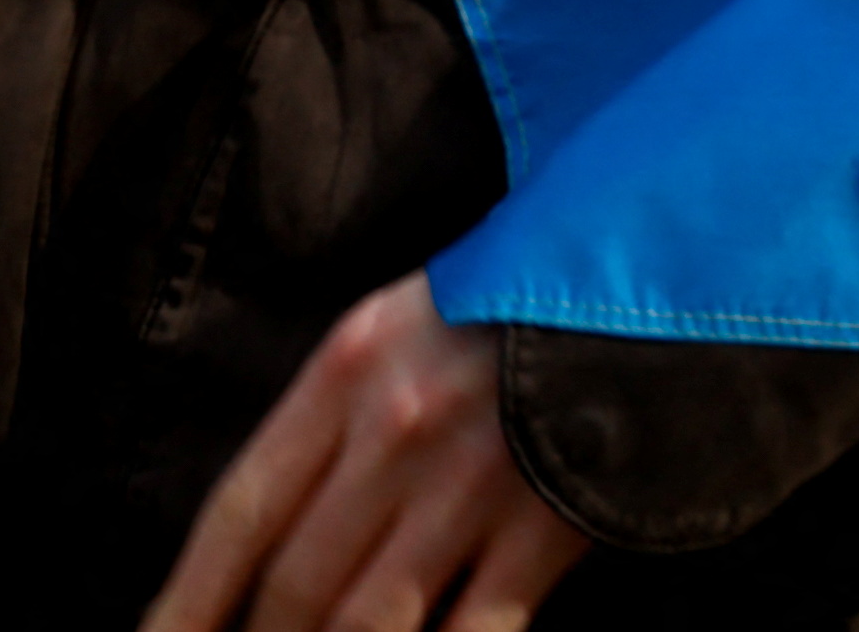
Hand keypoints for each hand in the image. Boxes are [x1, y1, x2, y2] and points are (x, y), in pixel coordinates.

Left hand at [142, 271, 592, 631]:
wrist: (671, 264)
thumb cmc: (528, 294)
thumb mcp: (411, 318)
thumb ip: (344, 410)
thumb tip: (281, 533)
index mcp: (350, 368)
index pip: (239, 512)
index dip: (187, 602)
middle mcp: (399, 428)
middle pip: (294, 585)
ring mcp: (478, 480)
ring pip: (367, 621)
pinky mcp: (552, 520)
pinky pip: (474, 631)